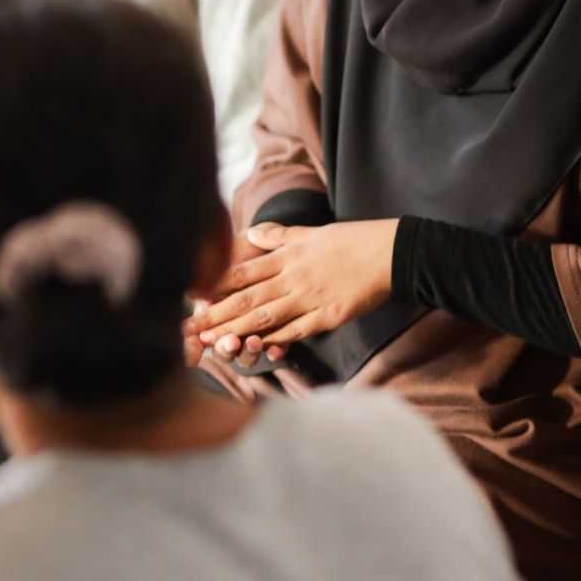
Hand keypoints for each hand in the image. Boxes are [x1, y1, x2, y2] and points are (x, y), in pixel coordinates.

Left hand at [187, 220, 396, 361]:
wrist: (390, 253)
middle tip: (189, 329)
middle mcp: (294, 278)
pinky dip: (274, 340)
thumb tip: (254, 232)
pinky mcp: (328, 316)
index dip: (215, 286)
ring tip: (212, 343)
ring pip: (266, 318)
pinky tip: (256, 348)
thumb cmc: (352, 240)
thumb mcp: (313, 232)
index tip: (192, 295)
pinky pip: (296, 331)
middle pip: (247, 299)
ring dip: (236, 331)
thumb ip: (281, 236)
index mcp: (287, 256)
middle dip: (215, 316)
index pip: (243, 273)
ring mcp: (310, 298)